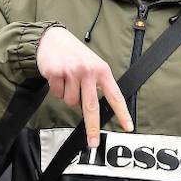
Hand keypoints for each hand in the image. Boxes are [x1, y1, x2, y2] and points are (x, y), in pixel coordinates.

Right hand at [36, 26, 132, 147]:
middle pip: (91, 106)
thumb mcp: (92, 65)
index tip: (128, 127)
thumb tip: (92, 110)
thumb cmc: (75, 55)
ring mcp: (72, 72)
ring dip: (67, 96)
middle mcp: (88, 71)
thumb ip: (96, 85)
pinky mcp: (56, 72)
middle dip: (92, 127)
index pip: (115, 95)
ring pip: (70, 102)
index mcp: (102, 70)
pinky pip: (57, 94)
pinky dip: (56, 89)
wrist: (52, 39)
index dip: (122, 113)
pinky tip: (58, 77)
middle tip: (93, 142)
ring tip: (67, 81)